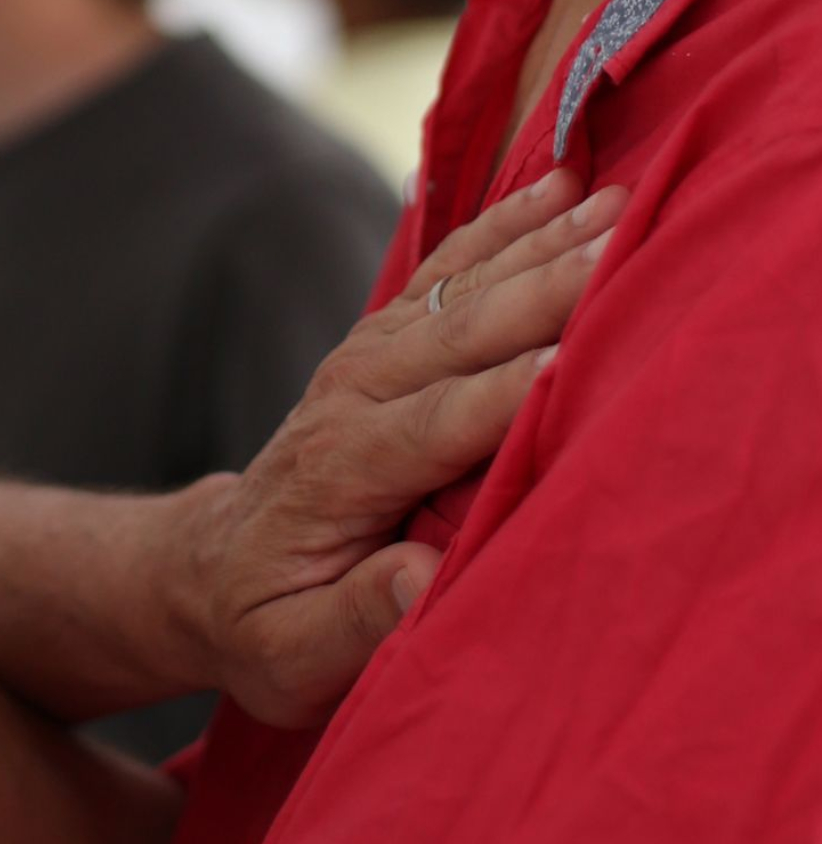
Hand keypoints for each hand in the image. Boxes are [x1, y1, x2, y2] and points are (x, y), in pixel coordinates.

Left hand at [190, 171, 628, 727]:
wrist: (210, 574)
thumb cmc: (265, 626)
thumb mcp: (290, 656)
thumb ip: (352, 622)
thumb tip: (418, 581)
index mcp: (338, 473)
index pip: (435, 422)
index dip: (505, 393)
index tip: (577, 361)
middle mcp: (351, 399)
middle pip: (460, 335)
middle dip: (547, 292)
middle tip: (634, 249)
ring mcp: (364, 361)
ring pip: (462, 290)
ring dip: (543, 245)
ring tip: (624, 203)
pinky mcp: (383, 344)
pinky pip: (448, 272)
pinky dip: (505, 226)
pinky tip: (564, 187)